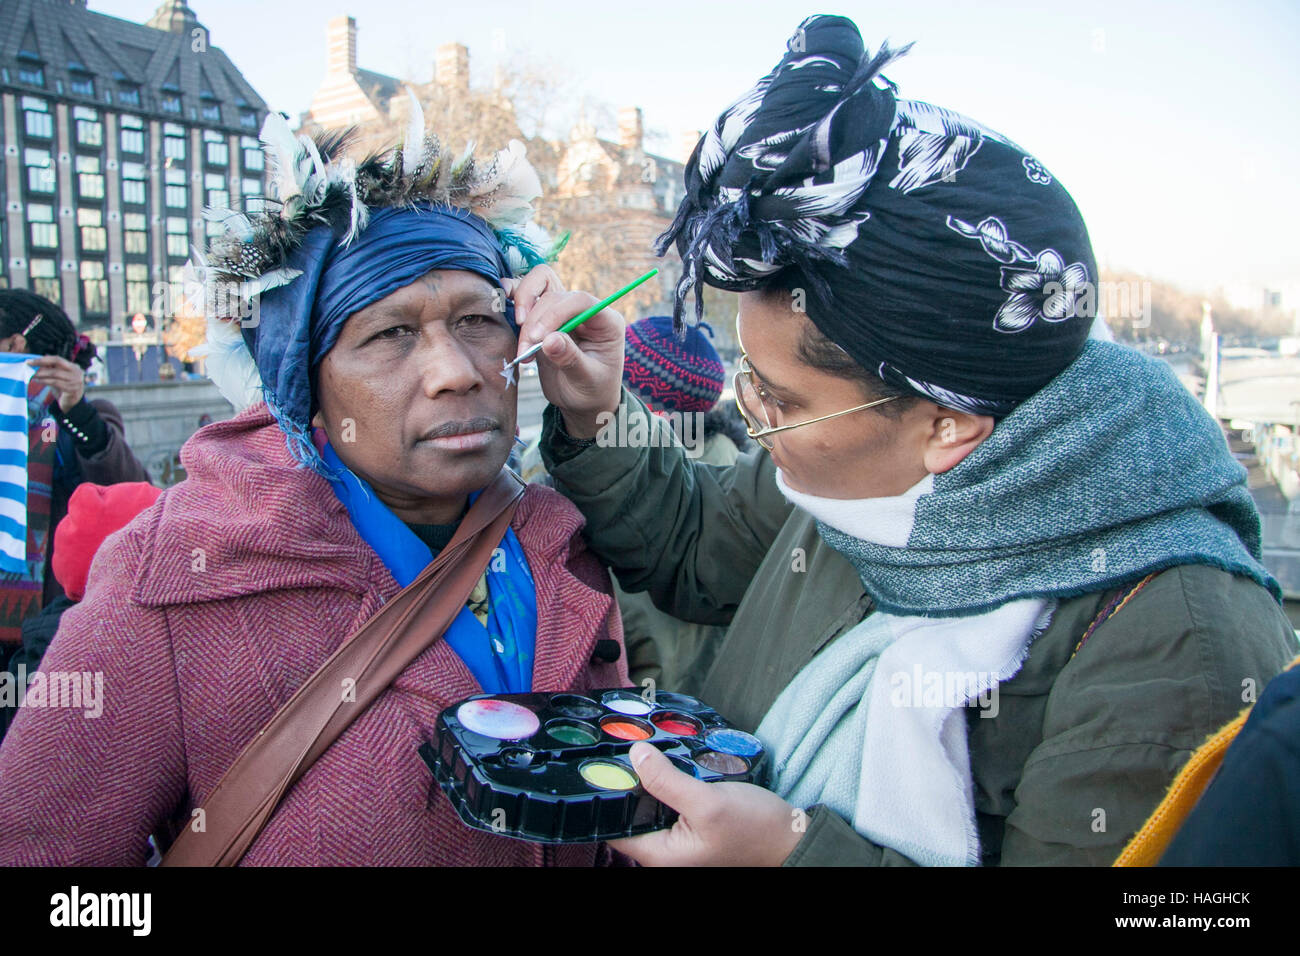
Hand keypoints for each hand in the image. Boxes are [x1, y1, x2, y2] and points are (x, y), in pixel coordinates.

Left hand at [27, 355, 84, 410]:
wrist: (72, 403)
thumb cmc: (63, 388)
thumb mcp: (57, 377)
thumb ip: (50, 369)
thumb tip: (37, 362)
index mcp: (73, 366)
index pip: (57, 359)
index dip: (43, 359)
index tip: (30, 360)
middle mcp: (76, 372)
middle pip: (57, 363)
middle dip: (42, 363)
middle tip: (29, 365)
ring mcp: (75, 380)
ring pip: (55, 373)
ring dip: (42, 373)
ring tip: (33, 375)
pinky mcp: (72, 388)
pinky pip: (55, 382)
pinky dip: (44, 381)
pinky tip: (37, 381)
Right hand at [503, 265, 624, 438]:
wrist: (581, 401)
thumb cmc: (592, 391)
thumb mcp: (586, 380)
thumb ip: (570, 359)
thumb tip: (549, 341)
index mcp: (606, 322)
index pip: (580, 301)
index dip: (555, 314)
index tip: (538, 338)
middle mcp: (585, 310)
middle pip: (554, 296)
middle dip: (535, 322)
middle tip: (527, 352)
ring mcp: (564, 311)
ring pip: (539, 288)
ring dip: (524, 312)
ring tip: (523, 348)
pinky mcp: (544, 317)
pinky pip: (527, 297)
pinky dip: (514, 305)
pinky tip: (511, 325)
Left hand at [608, 741, 803, 865]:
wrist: (792, 841)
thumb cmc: (755, 829)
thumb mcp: (708, 801)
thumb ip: (667, 781)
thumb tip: (634, 756)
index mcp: (661, 857)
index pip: (614, 828)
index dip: (608, 794)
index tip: (607, 764)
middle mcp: (666, 855)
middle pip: (631, 816)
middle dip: (631, 784)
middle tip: (633, 750)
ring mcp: (679, 844)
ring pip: (650, 809)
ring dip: (652, 783)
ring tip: (652, 754)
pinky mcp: (692, 832)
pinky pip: (669, 808)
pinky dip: (669, 788)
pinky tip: (675, 768)